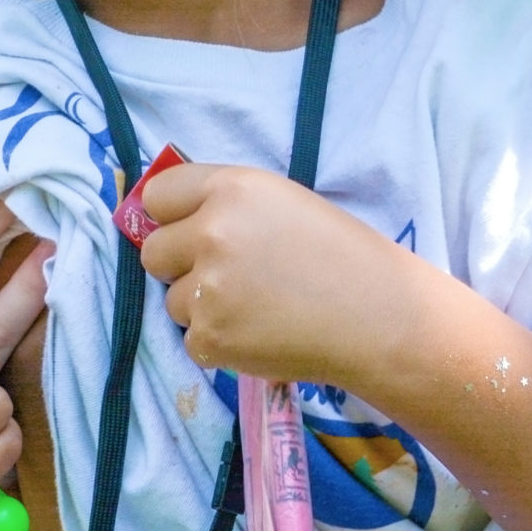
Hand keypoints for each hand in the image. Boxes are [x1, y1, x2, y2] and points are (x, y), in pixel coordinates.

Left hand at [137, 163, 415, 386]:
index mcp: (232, 188)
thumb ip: (228, 207)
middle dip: (181, 266)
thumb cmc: (342, 254)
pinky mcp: (210, 338)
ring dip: (204, 308)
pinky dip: (220, 342)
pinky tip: (262, 333)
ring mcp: (207, 289)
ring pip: (173, 301)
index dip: (173, 217)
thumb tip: (178, 224)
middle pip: (154, 252)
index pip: (158, 196)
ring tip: (258, 307)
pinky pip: (193, 341)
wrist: (377, 316)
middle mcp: (211, 232)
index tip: (189, 232)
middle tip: (228, 277)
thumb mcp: (283, 203)